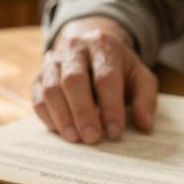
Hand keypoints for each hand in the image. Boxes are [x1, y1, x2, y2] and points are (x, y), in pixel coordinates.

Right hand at [33, 16, 157, 143]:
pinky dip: (47, 116)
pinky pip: (38, 96)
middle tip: (92, 138)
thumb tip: (144, 126)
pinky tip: (61, 131)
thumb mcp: (139, 75)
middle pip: (73, 80)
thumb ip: (145, 98)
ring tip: (74, 138)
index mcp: (103, 46)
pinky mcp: (39, 75)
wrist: (90, 45)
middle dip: (83, 112)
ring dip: (62, 116)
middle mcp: (74, 49)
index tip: (114, 132)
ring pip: (51, 88)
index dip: (110, 106)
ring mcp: (53, 61)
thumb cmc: (117, 67)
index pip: (105, 77)